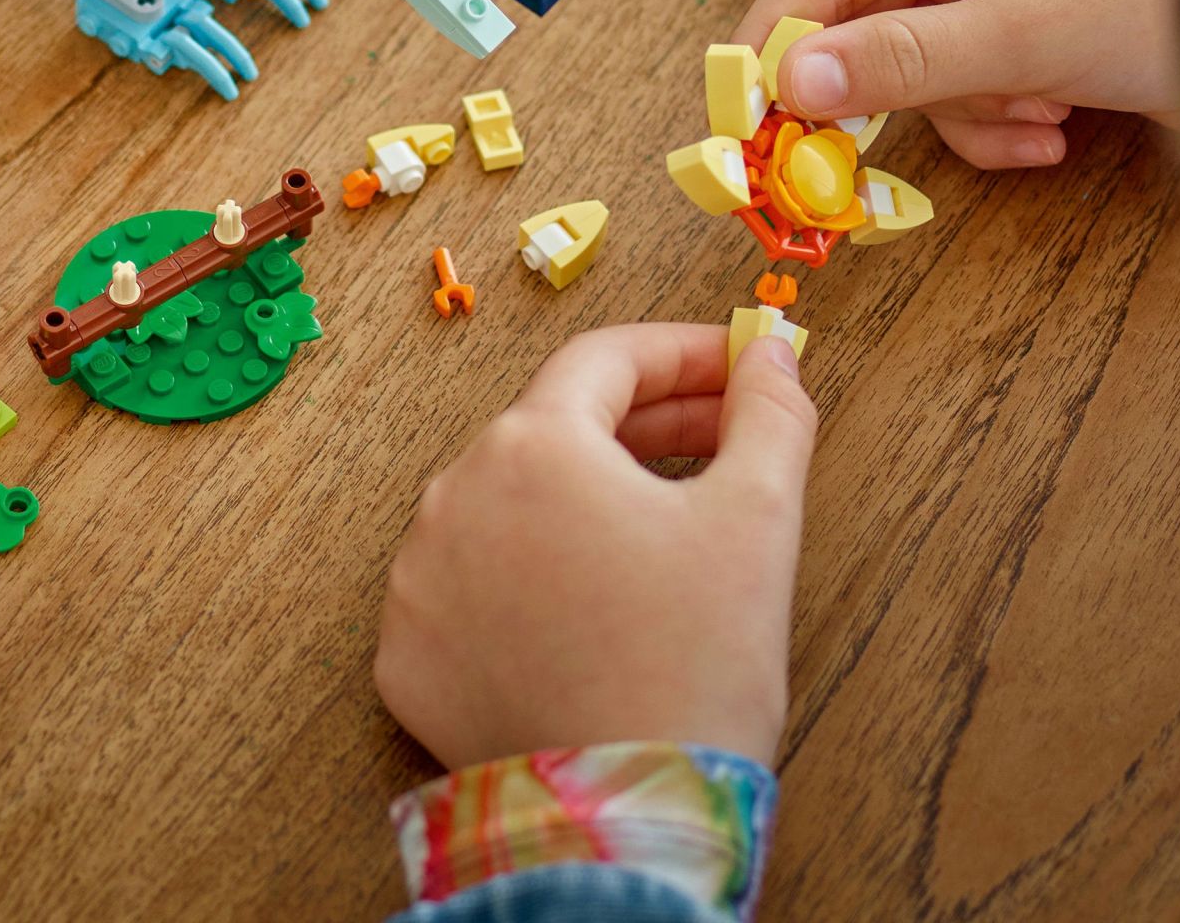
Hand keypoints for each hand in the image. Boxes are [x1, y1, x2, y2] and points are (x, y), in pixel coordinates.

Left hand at [375, 324, 817, 769]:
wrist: (626, 826)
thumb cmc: (693, 668)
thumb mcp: (757, 519)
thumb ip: (769, 413)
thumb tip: (772, 354)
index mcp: (532, 445)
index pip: (608, 359)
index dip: (684, 353)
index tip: (739, 365)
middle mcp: (454, 494)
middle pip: (559, 426)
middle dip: (650, 423)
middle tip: (726, 438)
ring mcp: (419, 578)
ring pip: (513, 502)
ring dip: (587, 496)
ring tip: (665, 523)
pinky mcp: (407, 655)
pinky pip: (475, 582)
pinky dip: (533, 572)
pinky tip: (596, 595)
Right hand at [737, 0, 1179, 168]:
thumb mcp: (1028, 35)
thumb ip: (904, 59)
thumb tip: (796, 81)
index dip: (776, 42)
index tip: (741, 114)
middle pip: (862, 23)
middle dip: (897, 90)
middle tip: (847, 166)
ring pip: (910, 67)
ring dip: (966, 110)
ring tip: (1039, 112)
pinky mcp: (1011, 21)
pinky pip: (957, 85)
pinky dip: (997, 119)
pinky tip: (1058, 121)